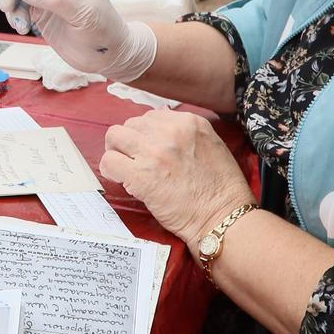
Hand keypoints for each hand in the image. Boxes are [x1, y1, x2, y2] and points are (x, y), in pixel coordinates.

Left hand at [97, 109, 254, 247]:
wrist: (223, 217)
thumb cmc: (220, 189)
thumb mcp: (211, 146)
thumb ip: (186, 135)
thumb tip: (159, 133)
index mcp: (189, 122)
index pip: (152, 116)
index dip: (146, 134)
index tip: (148, 149)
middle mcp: (170, 131)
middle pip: (131, 124)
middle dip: (130, 142)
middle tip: (135, 160)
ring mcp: (154, 152)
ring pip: (115, 136)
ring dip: (117, 152)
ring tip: (125, 167)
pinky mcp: (141, 175)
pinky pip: (109, 161)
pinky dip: (110, 170)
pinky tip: (120, 179)